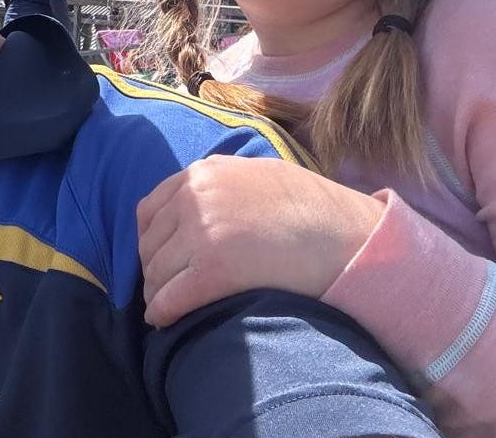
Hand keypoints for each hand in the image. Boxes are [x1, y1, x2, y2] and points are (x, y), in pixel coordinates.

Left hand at [137, 155, 385, 326]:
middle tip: (164, 288)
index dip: (152, 240)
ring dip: (157, 293)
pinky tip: (164, 321)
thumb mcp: (259, 174)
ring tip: (164, 308)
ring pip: (157, 272)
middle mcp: (195, 197)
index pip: (151, 210)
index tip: (159, 258)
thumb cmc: (312, 206)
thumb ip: (222, 183)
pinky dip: (162, 312)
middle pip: (151, 244)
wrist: (345, 233)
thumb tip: (196, 200)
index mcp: (203, 173)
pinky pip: (170, 297)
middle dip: (154, 269)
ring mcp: (202, 232)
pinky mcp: (213, 269)